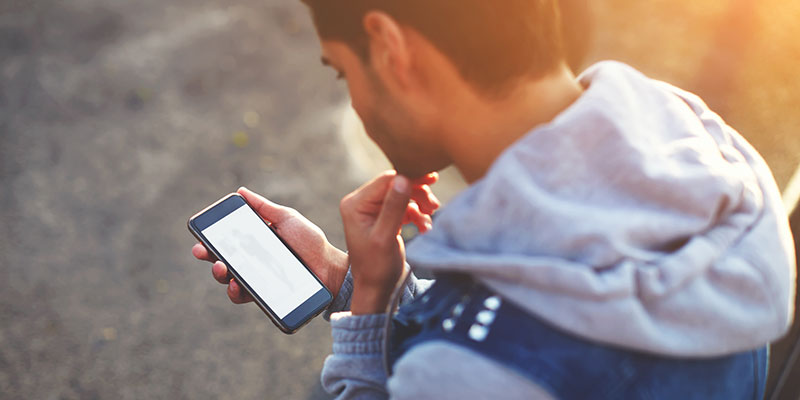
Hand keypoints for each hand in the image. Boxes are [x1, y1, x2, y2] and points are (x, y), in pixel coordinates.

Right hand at [191, 187, 349, 303]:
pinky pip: (243, 296)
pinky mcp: (264, 296)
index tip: (200, 236)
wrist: (329, 267)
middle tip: (203, 252)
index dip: (210, 239)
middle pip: (222, 259)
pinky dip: (235, 292)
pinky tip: (236, 285)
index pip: (227, 241)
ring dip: (219, 274)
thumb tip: (240, 192)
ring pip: (228, 279)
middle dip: (208, 256)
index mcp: (255, 243)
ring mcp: (257, 279)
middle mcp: (252, 261)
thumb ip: (265, 207)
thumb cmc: (310, 242)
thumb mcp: (287, 219)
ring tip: (223, 268)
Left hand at [339, 171, 439, 314]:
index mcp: (355, 204)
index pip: (386, 180)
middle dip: (417, 193)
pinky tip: (424, 226)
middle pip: (395, 185)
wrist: (376, 288)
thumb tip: (403, 179)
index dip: (410, 177)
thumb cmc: (376, 267)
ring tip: (431, 215)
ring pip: (403, 194)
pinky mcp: (384, 217)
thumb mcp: (385, 237)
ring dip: (420, 203)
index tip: (432, 179)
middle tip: (434, 205)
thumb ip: (394, 208)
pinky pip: (405, 207)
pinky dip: (417, 214)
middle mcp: (361, 203)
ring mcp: (373, 210)